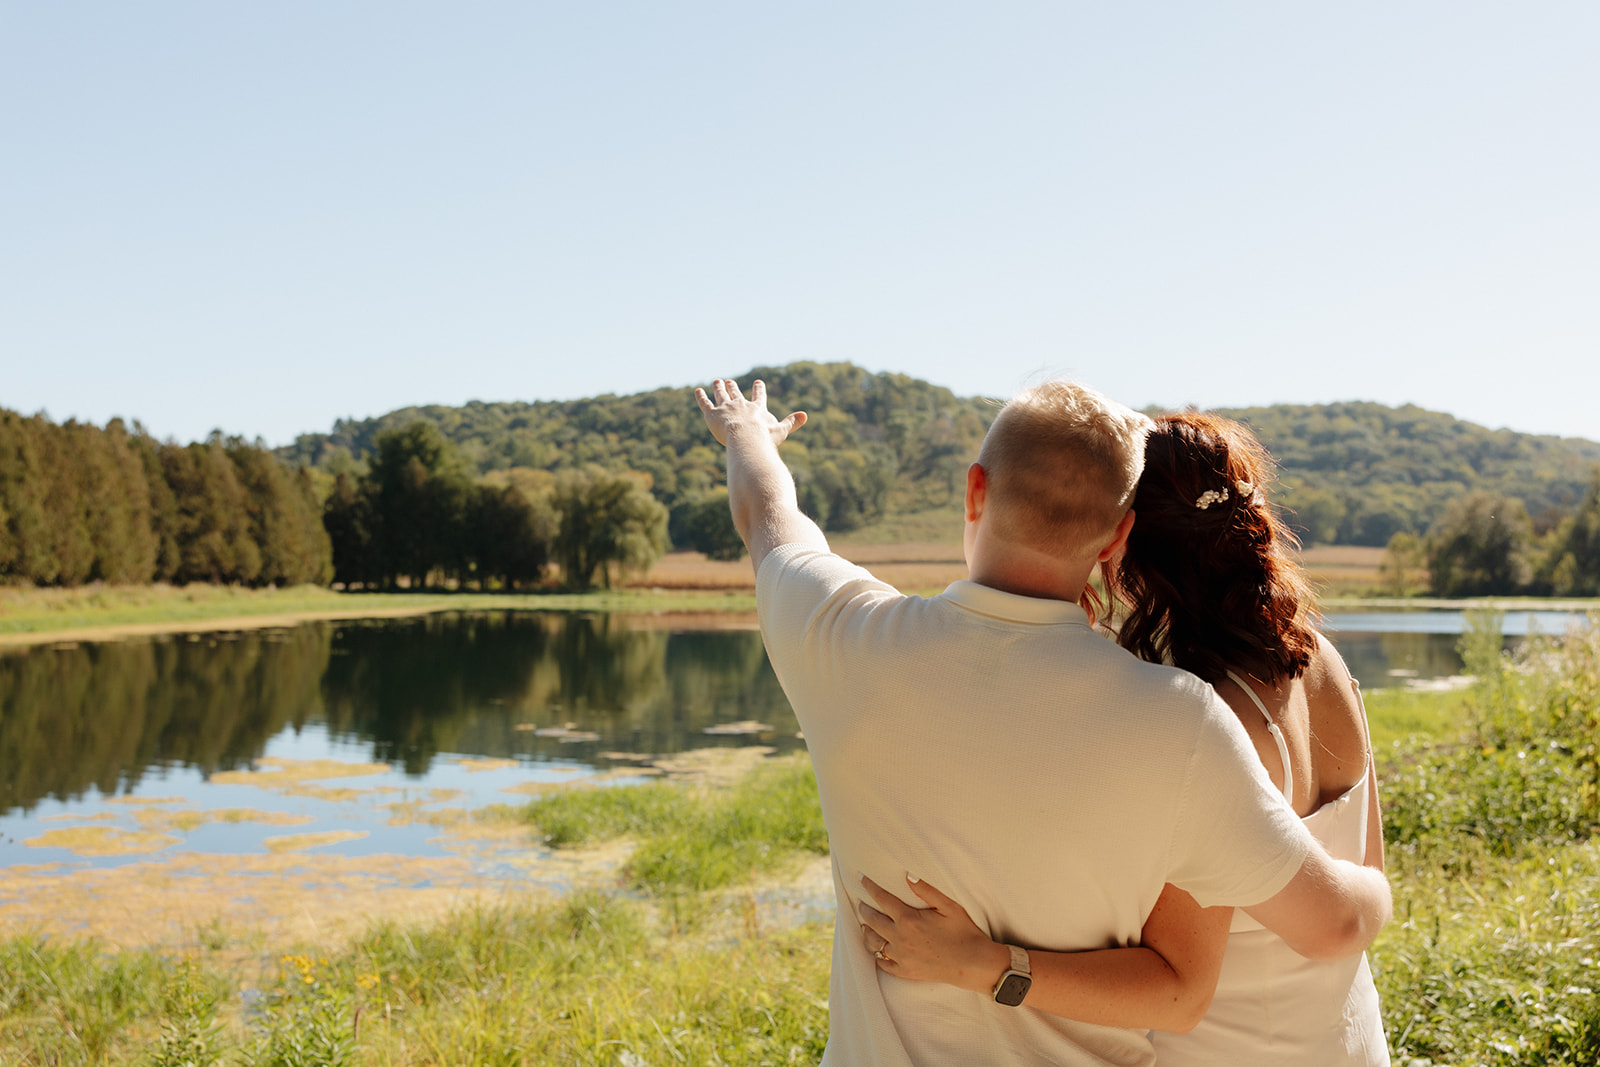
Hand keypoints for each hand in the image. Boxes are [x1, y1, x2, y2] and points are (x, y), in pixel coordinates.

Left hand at [694, 379, 805, 448]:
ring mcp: (726, 408)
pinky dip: (701, 396)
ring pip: (721, 395)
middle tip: (730, 381)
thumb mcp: (780, 431)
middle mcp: (740, 404)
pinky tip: (697, 391)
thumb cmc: (764, 438)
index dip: (759, 390)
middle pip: (736, 393)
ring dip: (719, 388)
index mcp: (756, 409)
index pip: (759, 397)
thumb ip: (791, 423)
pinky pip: (705, 402)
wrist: (746, 438)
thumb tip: (805, 415)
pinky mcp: (712, 414)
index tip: (759, 382)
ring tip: (717, 381)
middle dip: (733, 387)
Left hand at [858, 874, 1009, 993]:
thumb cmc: (963, 931)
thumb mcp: (948, 906)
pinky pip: (883, 963)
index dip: (869, 886)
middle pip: (872, 921)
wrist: (972, 964)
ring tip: (864, 925)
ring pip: (873, 943)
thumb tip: (908, 875)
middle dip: (864, 910)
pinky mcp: (905, 971)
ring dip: (867, 932)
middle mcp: (900, 938)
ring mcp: (901, 957)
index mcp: (909, 919)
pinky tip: (878, 951)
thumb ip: (926, 890)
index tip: (860, 878)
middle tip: (860, 903)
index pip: (882, 899)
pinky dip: (877, 955)